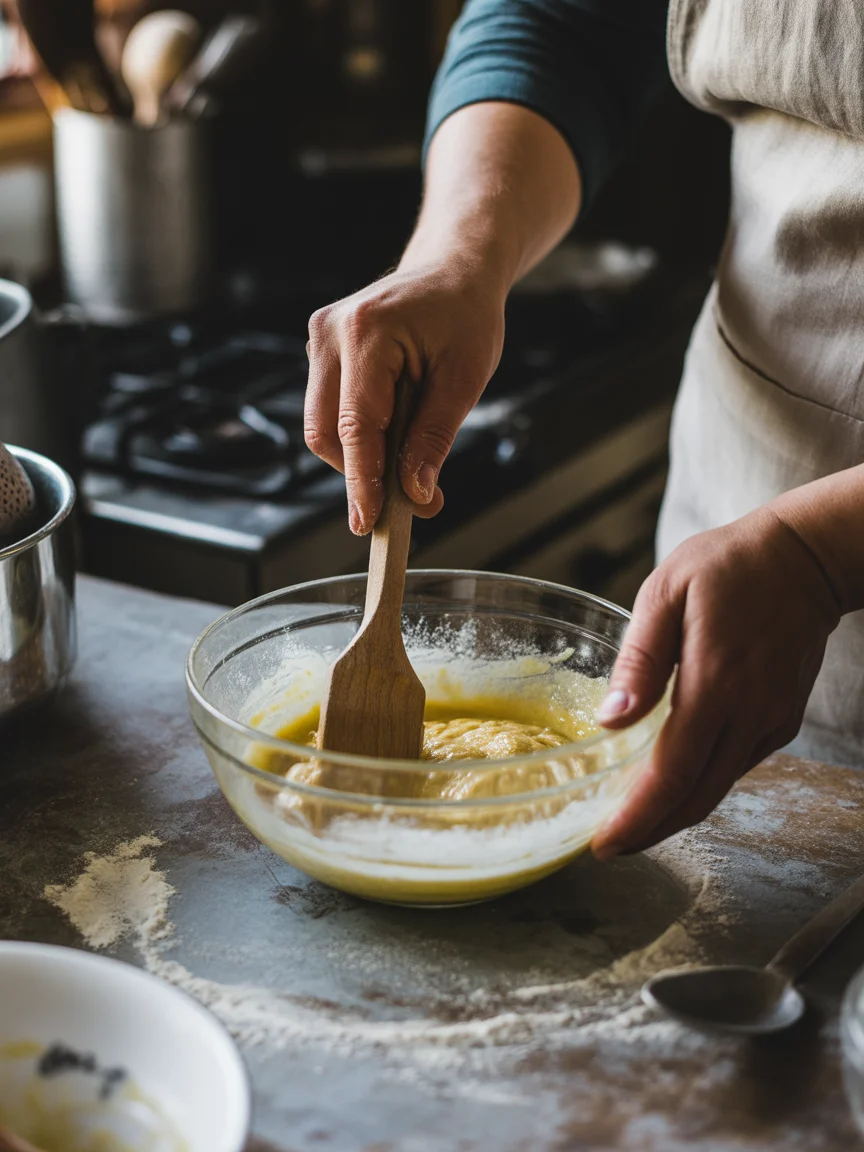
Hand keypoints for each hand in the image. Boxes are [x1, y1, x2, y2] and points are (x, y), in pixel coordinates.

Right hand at [305, 260, 505, 534]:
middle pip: (326, 432)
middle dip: (363, 474)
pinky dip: (362, 435)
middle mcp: (329, 333)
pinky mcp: (321, 352)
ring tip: (413, 454)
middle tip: (412, 502)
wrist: (452, 270)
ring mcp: (318, 340)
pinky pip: (330, 411)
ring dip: (365, 455)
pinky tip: (398, 427)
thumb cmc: (465, 316)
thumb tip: (416, 494)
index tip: (369, 522)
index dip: (362, 480)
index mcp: (365, 331)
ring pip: (324, 427)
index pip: (355, 425)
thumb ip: (435, 437)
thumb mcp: (464, 378)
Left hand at [590, 506, 841, 858]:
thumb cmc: (728, 566)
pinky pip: (734, 766)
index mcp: (715, 684)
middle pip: (696, 798)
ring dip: (673, 814)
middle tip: (607, 847)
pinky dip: (699, 786)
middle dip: (650, 831)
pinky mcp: (780, 721)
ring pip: (717, 789)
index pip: (672, 773)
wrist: (805, 558)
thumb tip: (611, 719)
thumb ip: (640, 659)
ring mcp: (770, 721)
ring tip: (629, 824)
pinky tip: (669, 783)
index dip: (637, 818)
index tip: (602, 845)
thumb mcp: (666, 593)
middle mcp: (749, 714)